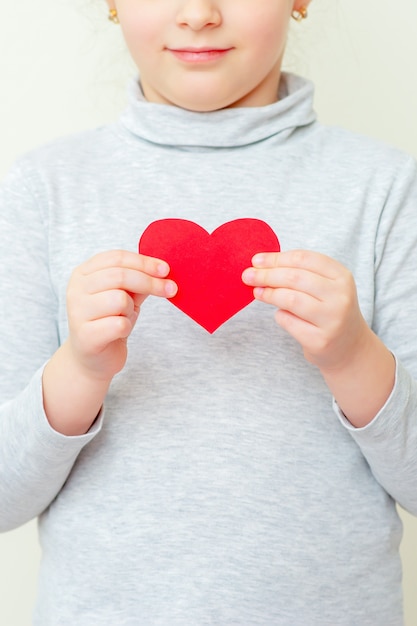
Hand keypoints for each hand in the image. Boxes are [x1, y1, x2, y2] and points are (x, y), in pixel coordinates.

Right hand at [66, 250, 176, 380]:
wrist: (93, 359)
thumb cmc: (109, 322)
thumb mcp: (125, 295)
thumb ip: (138, 280)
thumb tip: (162, 269)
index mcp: (83, 274)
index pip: (116, 258)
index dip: (144, 262)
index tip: (166, 269)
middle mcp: (75, 290)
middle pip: (120, 276)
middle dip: (150, 282)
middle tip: (171, 289)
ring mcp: (77, 313)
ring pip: (119, 299)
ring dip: (131, 309)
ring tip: (125, 317)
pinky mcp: (85, 335)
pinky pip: (119, 324)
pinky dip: (126, 327)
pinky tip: (119, 332)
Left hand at [242, 250, 368, 372]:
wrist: (350, 348)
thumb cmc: (329, 311)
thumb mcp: (325, 287)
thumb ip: (299, 273)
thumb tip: (260, 265)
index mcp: (342, 276)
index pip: (303, 259)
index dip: (276, 258)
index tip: (256, 260)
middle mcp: (340, 296)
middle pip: (294, 278)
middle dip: (266, 275)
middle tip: (248, 276)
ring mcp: (332, 320)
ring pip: (290, 299)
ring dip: (269, 294)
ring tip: (257, 292)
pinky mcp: (320, 340)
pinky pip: (288, 321)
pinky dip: (279, 315)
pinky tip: (281, 314)